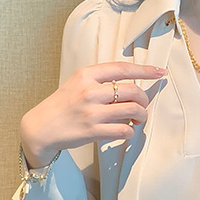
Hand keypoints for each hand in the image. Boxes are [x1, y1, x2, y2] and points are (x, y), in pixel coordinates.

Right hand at [20, 62, 165, 166]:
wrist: (40, 127)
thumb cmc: (61, 105)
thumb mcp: (76, 83)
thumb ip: (99, 80)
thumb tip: (129, 82)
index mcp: (86, 75)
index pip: (122, 68)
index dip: (145, 70)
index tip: (159, 72)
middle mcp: (90, 91)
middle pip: (133, 90)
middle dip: (144, 99)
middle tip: (142, 105)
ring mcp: (92, 112)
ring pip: (133, 110)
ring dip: (141, 116)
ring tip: (137, 119)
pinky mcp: (93, 131)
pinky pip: (125, 130)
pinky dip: (130, 131)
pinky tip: (126, 130)